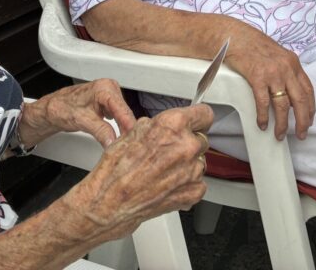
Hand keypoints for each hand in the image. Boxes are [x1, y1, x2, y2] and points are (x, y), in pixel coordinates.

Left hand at [17, 79, 135, 149]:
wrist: (51, 109)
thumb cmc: (61, 108)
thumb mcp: (81, 121)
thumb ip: (100, 131)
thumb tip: (113, 142)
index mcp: (105, 88)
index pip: (123, 109)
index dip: (130, 125)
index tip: (137, 138)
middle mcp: (110, 89)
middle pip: (126, 113)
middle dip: (128, 129)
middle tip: (131, 146)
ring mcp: (110, 96)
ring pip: (124, 116)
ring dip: (124, 130)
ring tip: (125, 143)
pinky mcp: (109, 105)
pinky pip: (119, 117)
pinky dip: (119, 128)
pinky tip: (119, 136)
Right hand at [63, 105, 212, 242]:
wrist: (111, 201)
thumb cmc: (117, 169)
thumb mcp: (133, 132)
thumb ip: (157, 125)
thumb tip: (165, 125)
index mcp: (173, 125)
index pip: (204, 114)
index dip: (198, 118)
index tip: (197, 122)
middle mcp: (187, 145)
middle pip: (200, 138)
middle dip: (186, 143)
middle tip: (168, 152)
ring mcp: (192, 170)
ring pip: (199, 161)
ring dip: (186, 164)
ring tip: (163, 171)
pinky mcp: (194, 191)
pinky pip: (198, 182)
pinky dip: (186, 184)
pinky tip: (167, 184)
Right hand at [225, 25, 314, 140]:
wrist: (235, 37)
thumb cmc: (254, 45)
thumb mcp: (277, 56)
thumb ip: (286, 72)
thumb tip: (290, 94)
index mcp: (293, 63)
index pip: (308, 90)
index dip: (310, 108)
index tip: (309, 120)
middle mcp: (286, 68)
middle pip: (300, 101)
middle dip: (303, 121)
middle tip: (302, 134)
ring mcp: (272, 73)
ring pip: (283, 105)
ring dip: (283, 124)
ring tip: (280, 134)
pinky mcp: (257, 77)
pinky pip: (263, 103)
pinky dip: (263, 116)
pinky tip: (263, 124)